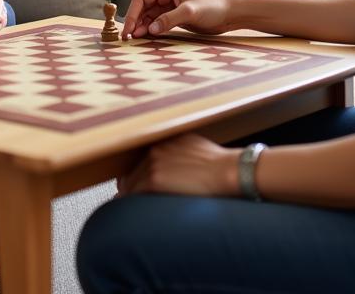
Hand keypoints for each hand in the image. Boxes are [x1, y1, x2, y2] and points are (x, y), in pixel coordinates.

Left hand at [117, 133, 240, 196]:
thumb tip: (178, 167)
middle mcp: (155, 149)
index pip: (141, 160)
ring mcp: (153, 163)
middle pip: (132, 170)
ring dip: (129, 194)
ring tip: (126, 208)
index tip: (135, 185)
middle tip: (127, 199)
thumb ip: (180, 153)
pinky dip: (130, 201)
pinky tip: (129, 210)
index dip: (137, 174)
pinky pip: (134, 192)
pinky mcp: (155, 179)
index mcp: (165, 142)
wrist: (227, 170)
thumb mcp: (195, 148)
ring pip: (130, 181)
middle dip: (131, 185)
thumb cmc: (219, 164)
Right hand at [122, 0, 231, 38]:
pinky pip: (156, 21)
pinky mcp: (173, 15)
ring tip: (135, 39)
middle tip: (128, 37)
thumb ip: (169, 19)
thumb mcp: (190, 12)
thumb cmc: (212, 8)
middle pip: (142, 7)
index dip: (132, 13)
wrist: (230, 15)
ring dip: (141, 26)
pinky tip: (146, 37)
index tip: (128, 29)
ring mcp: (169, 5)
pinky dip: (150, 29)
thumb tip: (149, 30)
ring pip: (148, 15)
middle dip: (135, 21)